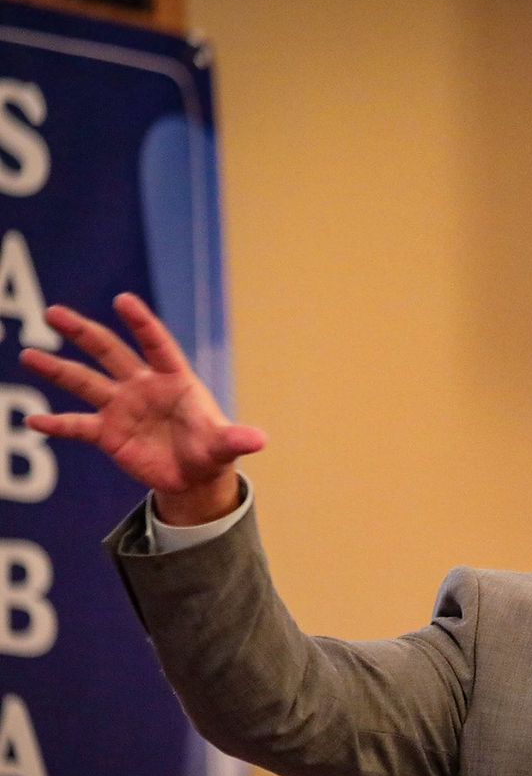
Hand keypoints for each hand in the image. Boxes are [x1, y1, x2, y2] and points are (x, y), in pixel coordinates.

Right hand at [19, 292, 265, 523]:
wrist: (194, 475)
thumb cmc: (211, 449)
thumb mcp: (225, 446)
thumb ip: (236, 439)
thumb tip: (259, 440)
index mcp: (174, 380)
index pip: (156, 344)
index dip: (141, 323)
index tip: (123, 300)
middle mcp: (143, 387)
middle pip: (110, 352)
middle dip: (83, 332)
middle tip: (54, 312)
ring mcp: (122, 407)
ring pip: (85, 381)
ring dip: (57, 369)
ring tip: (28, 353)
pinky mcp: (108, 433)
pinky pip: (77, 425)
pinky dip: (56, 425)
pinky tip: (32, 423)